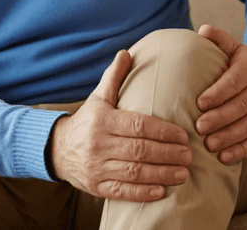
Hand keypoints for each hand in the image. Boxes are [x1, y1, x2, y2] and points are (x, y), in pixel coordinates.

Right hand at [50, 50, 192, 201]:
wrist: (57, 149)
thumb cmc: (87, 121)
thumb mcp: (98, 97)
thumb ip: (114, 77)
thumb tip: (126, 53)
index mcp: (102, 120)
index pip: (138, 126)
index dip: (163, 131)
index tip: (183, 135)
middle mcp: (98, 144)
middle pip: (139, 150)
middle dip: (168, 154)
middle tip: (189, 155)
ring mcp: (96, 167)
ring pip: (133, 172)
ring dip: (162, 174)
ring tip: (184, 173)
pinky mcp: (96, 187)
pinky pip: (122, 191)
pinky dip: (143, 192)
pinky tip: (162, 191)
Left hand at [195, 24, 246, 164]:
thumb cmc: (239, 62)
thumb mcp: (231, 47)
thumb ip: (218, 39)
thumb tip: (204, 30)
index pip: (235, 81)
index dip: (218, 92)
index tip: (199, 102)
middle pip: (242, 106)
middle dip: (220, 118)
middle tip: (199, 127)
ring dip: (229, 137)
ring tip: (209, 144)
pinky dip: (241, 150)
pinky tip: (224, 157)